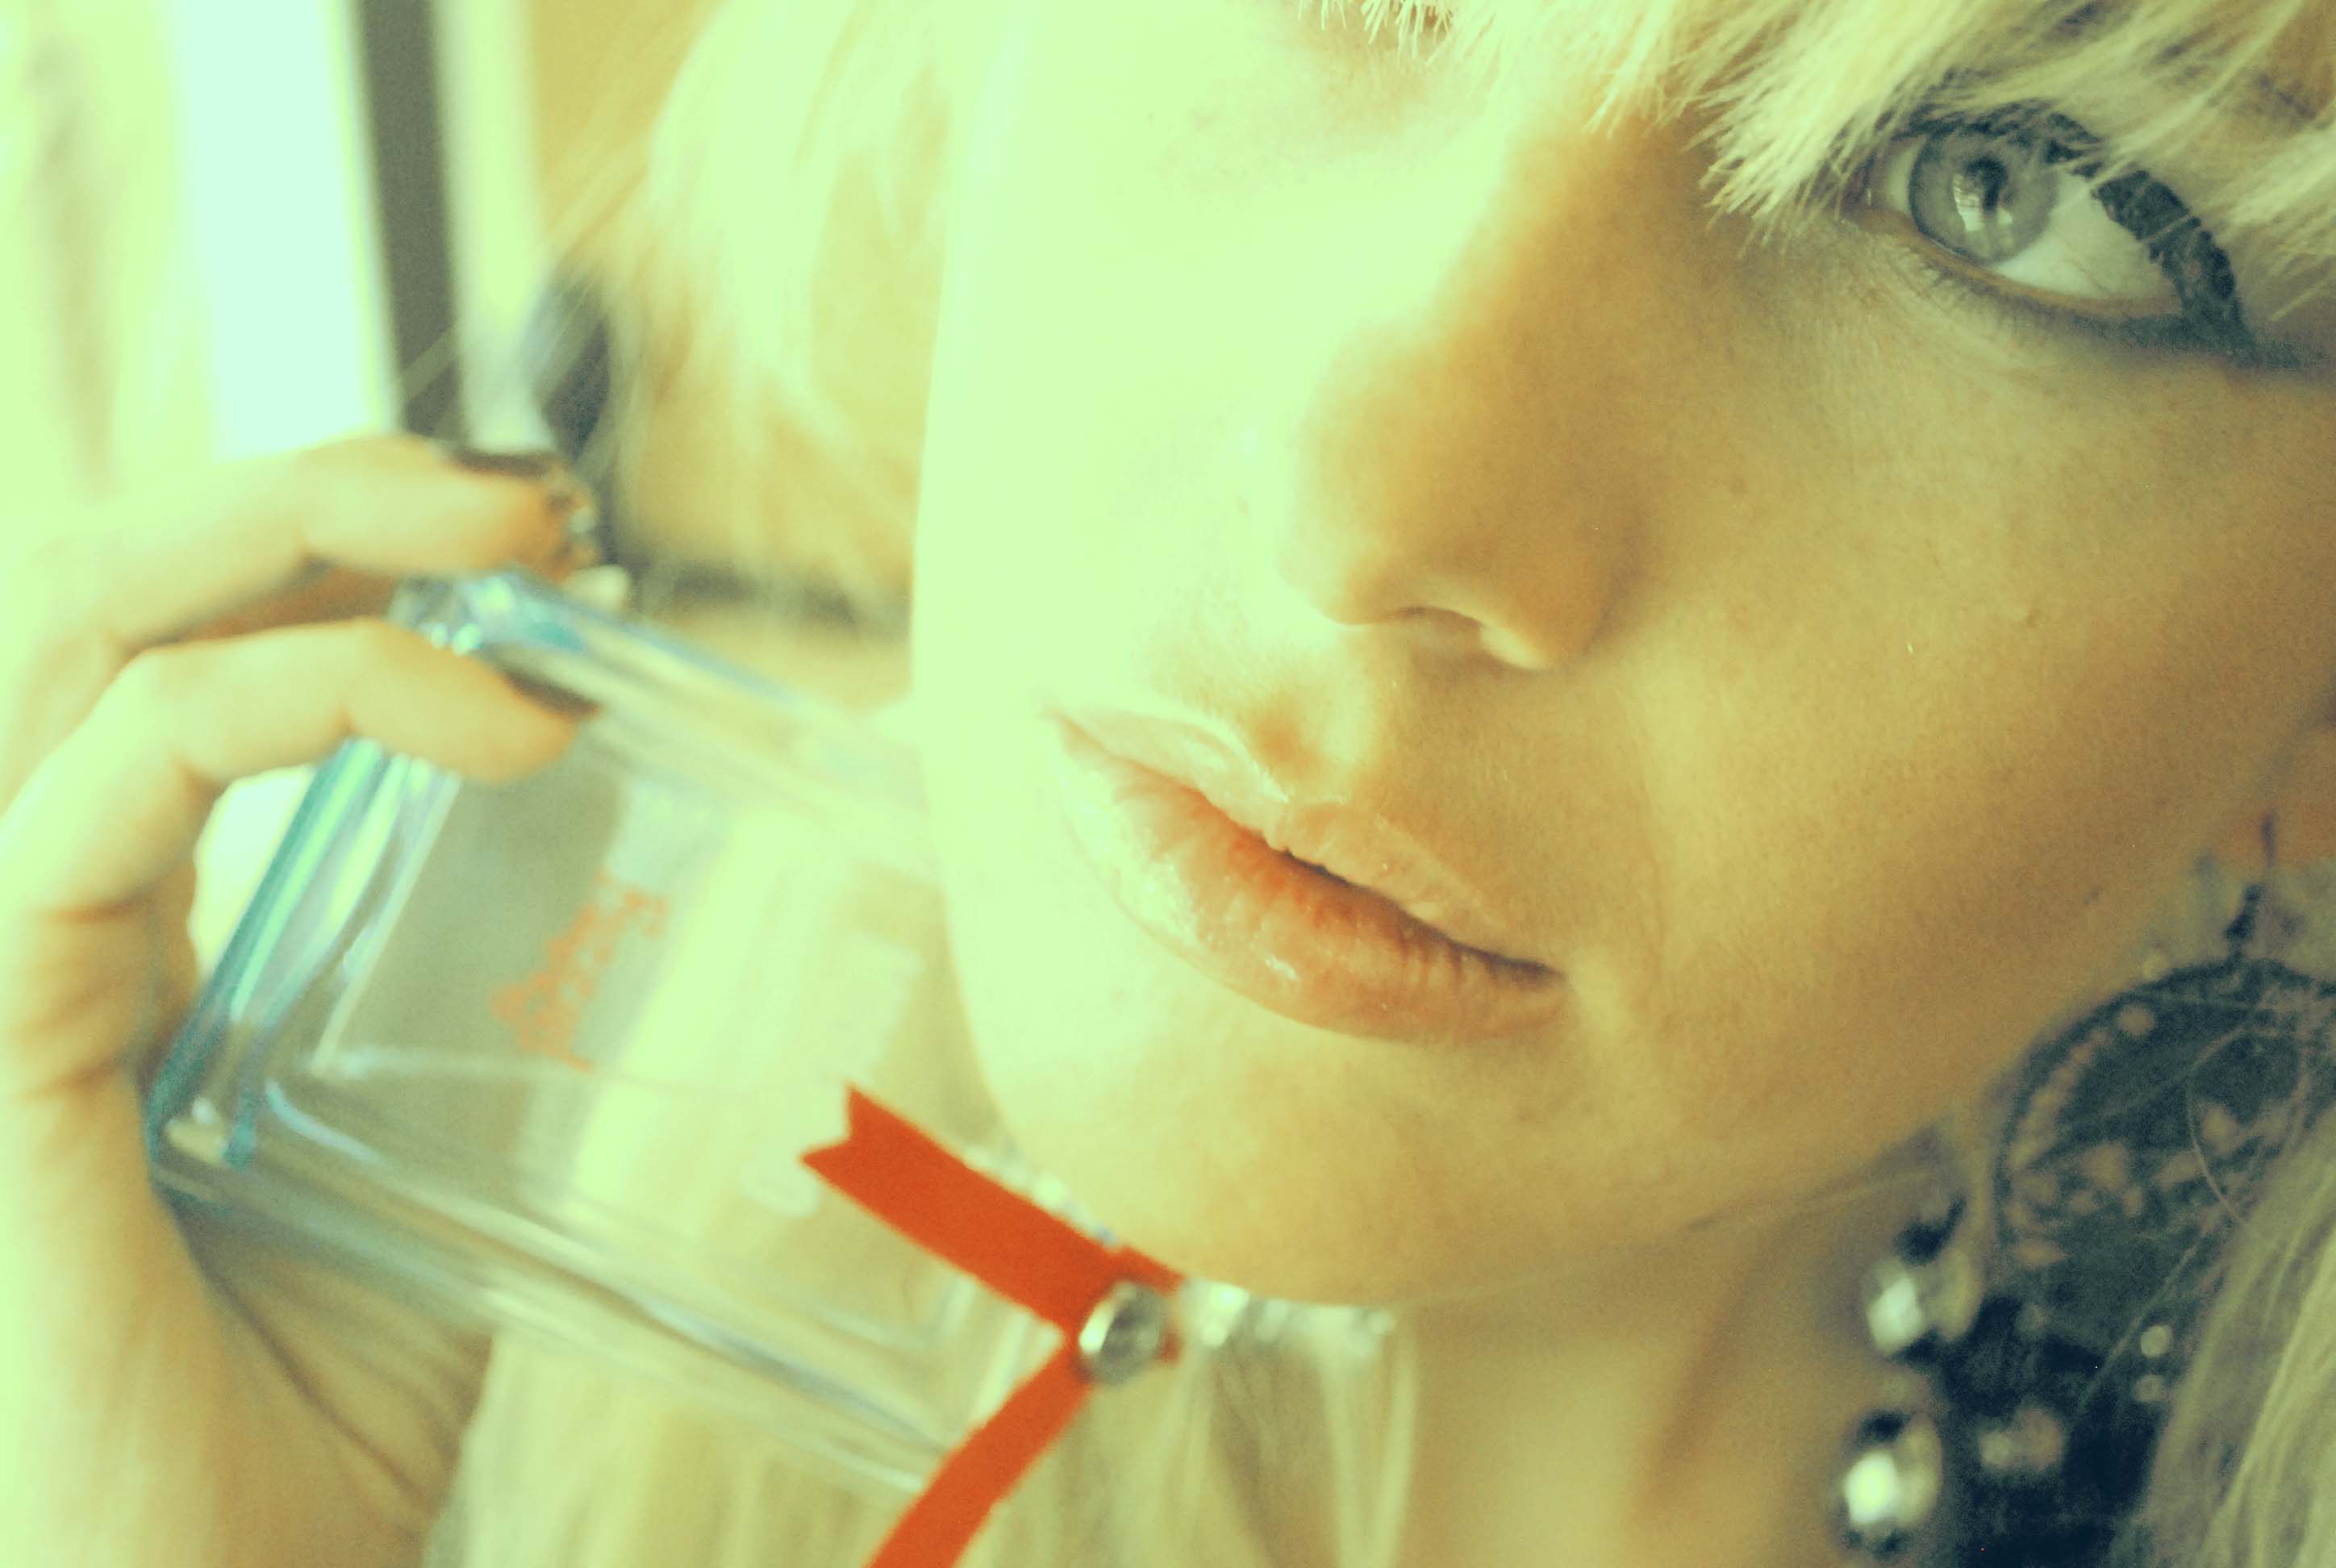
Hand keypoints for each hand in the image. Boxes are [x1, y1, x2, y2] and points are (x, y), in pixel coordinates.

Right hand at [0, 434, 595, 1567]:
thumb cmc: (279, 1452)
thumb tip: (659, 904)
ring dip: (309, 530)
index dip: (332, 564)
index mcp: (97, 948)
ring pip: (81, 626)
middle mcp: (11, 918)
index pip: (171, 672)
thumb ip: (475, 1046)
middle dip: (317, 494)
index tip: (539, 554)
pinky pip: (116, 774)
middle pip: (103, 600)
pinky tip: (508, 727)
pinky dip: (316, 697)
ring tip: (529, 535)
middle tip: (538, 499)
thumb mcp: (416, 1189)